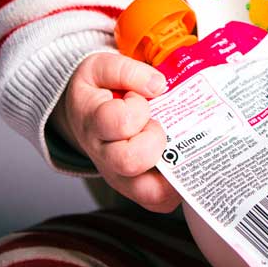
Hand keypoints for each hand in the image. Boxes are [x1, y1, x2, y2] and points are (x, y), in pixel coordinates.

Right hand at [51, 52, 180, 212]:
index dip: (137, 108)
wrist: (85, 113)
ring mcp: (121, 177)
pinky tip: (183, 157)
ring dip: (172, 167)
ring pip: (150, 193)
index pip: (118, 122)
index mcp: (94, 123)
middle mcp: (105, 157)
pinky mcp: (137, 189)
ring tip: (175, 142)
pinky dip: (178, 183)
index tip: (138, 97)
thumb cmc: (97, 89)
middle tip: (157, 122)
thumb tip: (159, 85)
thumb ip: (127, 70)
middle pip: (131, 161)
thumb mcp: (102, 66)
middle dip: (154, 137)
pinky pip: (161, 201)